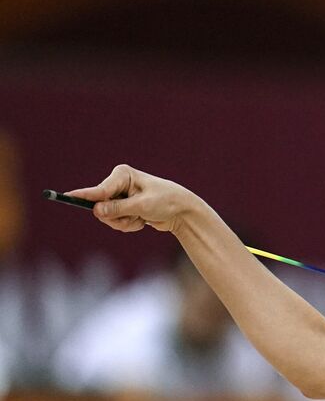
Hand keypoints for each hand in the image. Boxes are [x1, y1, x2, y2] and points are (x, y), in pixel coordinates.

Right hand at [65, 164, 203, 233]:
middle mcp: (118, 183)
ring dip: (124, 223)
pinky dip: (128, 225)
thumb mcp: (143, 206)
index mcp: (122, 175)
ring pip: (107, 217)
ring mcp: (119, 196)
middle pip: (100, 206)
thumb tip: (97, 211)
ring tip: (141, 219)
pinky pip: (116, 222)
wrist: (182, 211)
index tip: (67, 196)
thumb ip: (119, 209)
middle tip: (135, 218)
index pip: (100, 190)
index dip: (85, 196)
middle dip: (117, 217)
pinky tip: (142, 221)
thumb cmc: (166, 202)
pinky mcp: (122, 207)